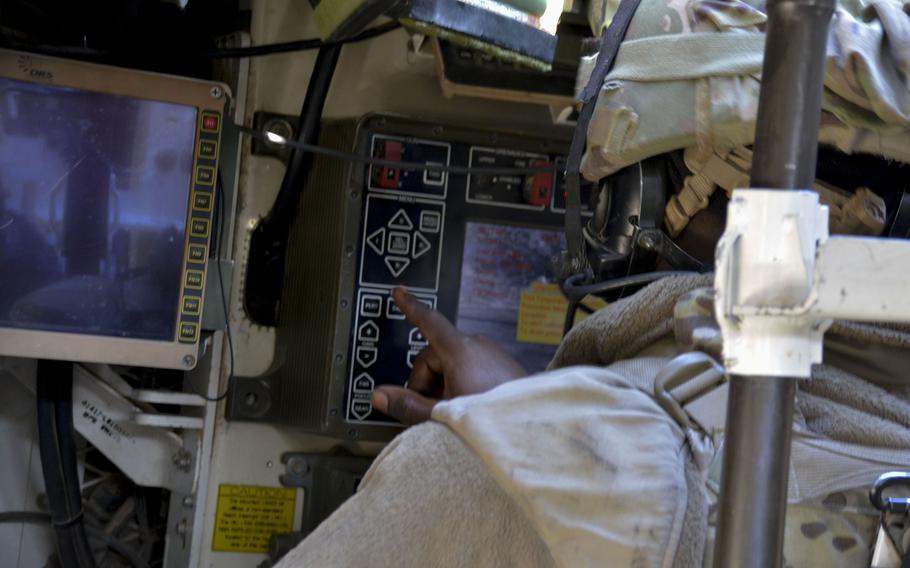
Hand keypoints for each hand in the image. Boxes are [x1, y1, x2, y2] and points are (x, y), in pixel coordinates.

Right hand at [371, 287, 527, 424]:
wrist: (535, 429)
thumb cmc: (491, 421)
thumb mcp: (442, 415)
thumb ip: (408, 405)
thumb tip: (379, 395)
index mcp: (460, 350)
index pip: (428, 321)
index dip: (411, 307)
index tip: (400, 293)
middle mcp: (477, 345)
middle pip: (435, 355)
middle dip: (426, 382)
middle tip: (430, 411)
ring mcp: (492, 354)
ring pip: (453, 364)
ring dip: (444, 386)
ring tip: (453, 414)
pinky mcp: (503, 366)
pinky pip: (473, 369)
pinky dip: (462, 384)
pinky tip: (469, 408)